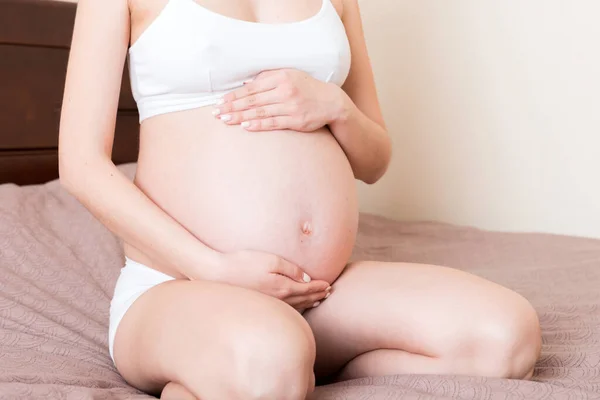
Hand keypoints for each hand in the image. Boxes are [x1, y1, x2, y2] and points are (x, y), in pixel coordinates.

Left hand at [213, 69, 343, 131]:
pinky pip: (273, 123)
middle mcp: (285, 91)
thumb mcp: (289, 75)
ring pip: (260, 112)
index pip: (252, 88)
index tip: (220, 101)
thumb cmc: (306, 88)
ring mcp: (291, 107)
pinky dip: (258, 125)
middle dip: (232, 107)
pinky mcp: (296, 121)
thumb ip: (268, 78)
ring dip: (241, 116)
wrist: (331, 102)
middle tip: (216, 113)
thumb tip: (245, 85)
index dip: (235, 95)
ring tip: (225, 120)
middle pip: (253, 100)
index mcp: (281, 78)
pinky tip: (245, 126)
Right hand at [213, 250, 330, 310]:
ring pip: (295, 307)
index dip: (320, 287)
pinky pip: (285, 310)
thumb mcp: (270, 260)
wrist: (217, 275)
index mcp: (283, 288)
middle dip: (318, 296)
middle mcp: (279, 300)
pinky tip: (297, 306)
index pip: (308, 290)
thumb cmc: (243, 263)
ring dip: (309, 303)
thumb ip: (291, 269)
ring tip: (318, 300)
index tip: (329, 285)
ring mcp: (270, 305)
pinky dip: (296, 308)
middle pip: (304, 300)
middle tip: (329, 293)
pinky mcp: (261, 305)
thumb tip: (307, 279)